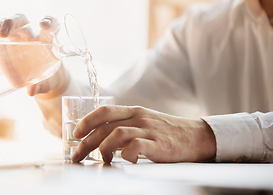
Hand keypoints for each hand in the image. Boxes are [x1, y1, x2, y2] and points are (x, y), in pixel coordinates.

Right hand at [0, 14, 69, 96]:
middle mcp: (31, 33)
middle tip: (2, 35)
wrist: (43, 80)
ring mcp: (16, 36)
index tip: (42, 25)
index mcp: (47, 40)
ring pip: (5, 24)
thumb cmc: (50, 78)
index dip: (48, 21)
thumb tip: (31, 91)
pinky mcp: (4, 43)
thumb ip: (42, 86)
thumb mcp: (48, 82)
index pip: (51, 23)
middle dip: (10, 23)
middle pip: (20, 20)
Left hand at [72, 106, 215, 163]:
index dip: (87, 121)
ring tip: (102, 159)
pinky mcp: (159, 144)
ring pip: (117, 134)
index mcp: (134, 111)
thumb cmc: (167, 131)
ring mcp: (148, 130)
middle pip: (105, 126)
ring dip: (103, 148)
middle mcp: (139, 118)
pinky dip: (126, 155)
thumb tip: (103, 136)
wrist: (196, 135)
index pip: (105, 111)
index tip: (77, 133)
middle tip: (77, 155)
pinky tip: (126, 161)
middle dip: (87, 142)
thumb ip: (126, 124)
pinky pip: (136, 146)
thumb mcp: (145, 121)